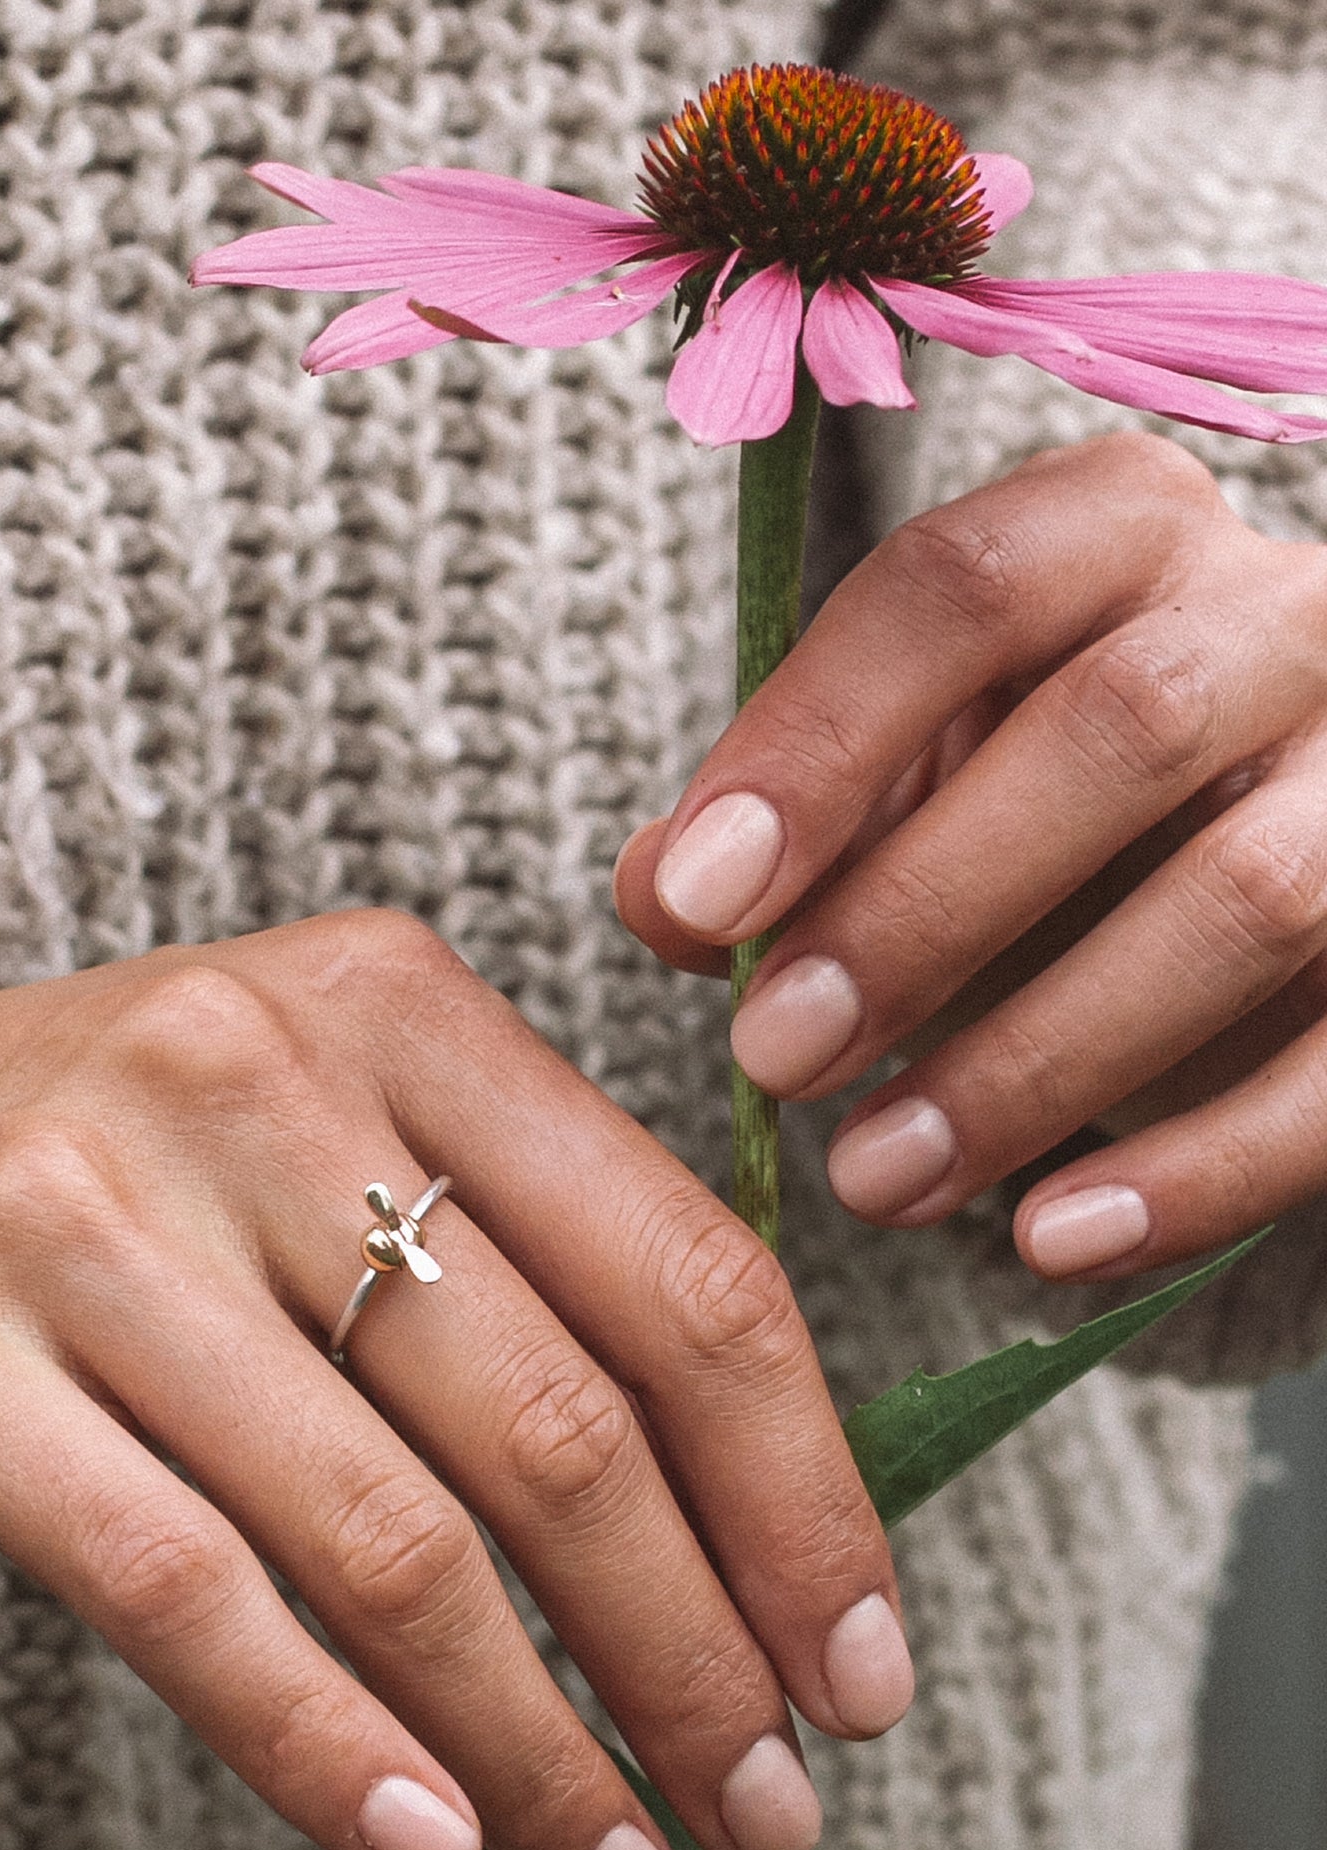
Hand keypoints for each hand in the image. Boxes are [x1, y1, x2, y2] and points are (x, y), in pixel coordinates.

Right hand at [0, 914, 908, 1849]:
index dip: (799, 1491)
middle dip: (693, 1651)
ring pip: (384, 1531)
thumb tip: (721, 1539)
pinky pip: (185, 1590)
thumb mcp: (288, 1147)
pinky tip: (429, 1848)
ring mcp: (74, 1200)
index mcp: (383, 1002)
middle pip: (556, 1415)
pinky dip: (329, 1747)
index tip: (851, 1664)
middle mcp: (245, 1069)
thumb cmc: (50, 1181)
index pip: (678, 1267)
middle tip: (759, 1804)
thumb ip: (491, 1282)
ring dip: (536, 1744)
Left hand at [617, 432, 1326, 1280]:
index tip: (703, 900)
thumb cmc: (1031, 800)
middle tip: (775, 1058)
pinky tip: (1049, 1240)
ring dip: (1035, 1063)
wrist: (1255, 851)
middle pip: (1117, 731)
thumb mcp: (901, 775)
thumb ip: (778, 817)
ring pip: (1245, 899)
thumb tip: (660, 896)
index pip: (960, 588)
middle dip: (922, 913)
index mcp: (1109, 532)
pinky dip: (1197, 1170)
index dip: (818, 744)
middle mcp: (1278, 614)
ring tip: (877, 1178)